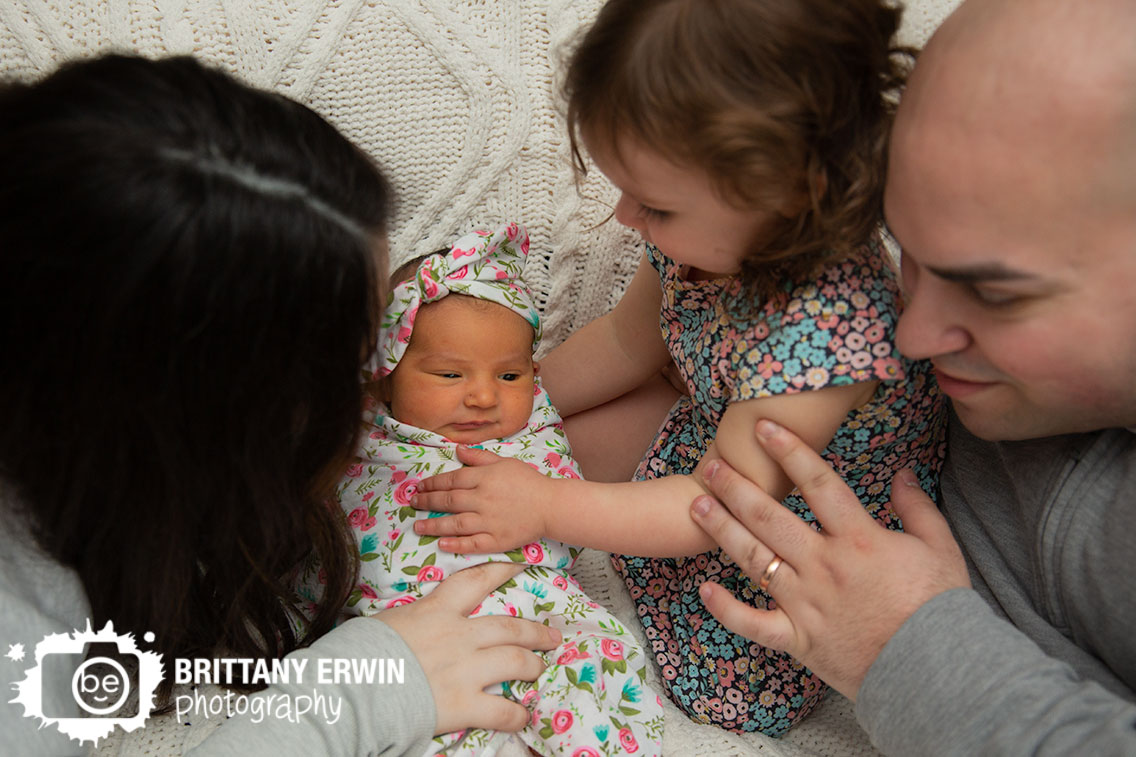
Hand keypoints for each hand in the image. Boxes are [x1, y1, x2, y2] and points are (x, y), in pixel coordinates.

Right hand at [376, 562, 562, 734]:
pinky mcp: (464, 704)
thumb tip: (404, 625)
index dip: (502, 571)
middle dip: (535, 631)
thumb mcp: (384, 624)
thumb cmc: (359, 654)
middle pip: (509, 627)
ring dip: (532, 665)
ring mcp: (465, 670)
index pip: (476, 582)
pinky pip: (502, 711)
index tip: (521, 566)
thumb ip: (407, 622)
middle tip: (551, 634)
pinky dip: (516, 715)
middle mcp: (458, 636)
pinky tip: (523, 717)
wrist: (355, 686)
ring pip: (515, 661)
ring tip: (539, 668)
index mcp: (436, 612)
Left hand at [413, 445, 553, 552]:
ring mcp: (489, 522)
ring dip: (433, 526)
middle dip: (427, 502)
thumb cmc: (528, 481)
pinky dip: (456, 544)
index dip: (432, 484)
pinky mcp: (497, 540)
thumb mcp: (504, 462)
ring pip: (455, 524)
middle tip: (412, 504)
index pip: (451, 480)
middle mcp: (483, 500)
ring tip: (417, 527)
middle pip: (448, 501)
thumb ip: (479, 458)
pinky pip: (472, 544)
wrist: (551, 505)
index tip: (419, 487)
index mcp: (484, 478)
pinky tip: (441, 544)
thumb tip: (456, 450)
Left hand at [689, 419, 969, 700]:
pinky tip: (704, 589)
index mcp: (858, 539)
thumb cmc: (941, 609)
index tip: (764, 427)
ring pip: (754, 560)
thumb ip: (918, 508)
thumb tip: (903, 474)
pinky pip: (754, 624)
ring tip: (697, 505)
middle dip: (737, 487)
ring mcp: (806, 603)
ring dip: (722, 530)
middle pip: (770, 517)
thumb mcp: (940, 548)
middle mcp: (824, 565)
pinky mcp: (798, 639)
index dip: (790, 451)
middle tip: (711, 466)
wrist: (938, 672)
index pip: (817, 482)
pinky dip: (727, 610)